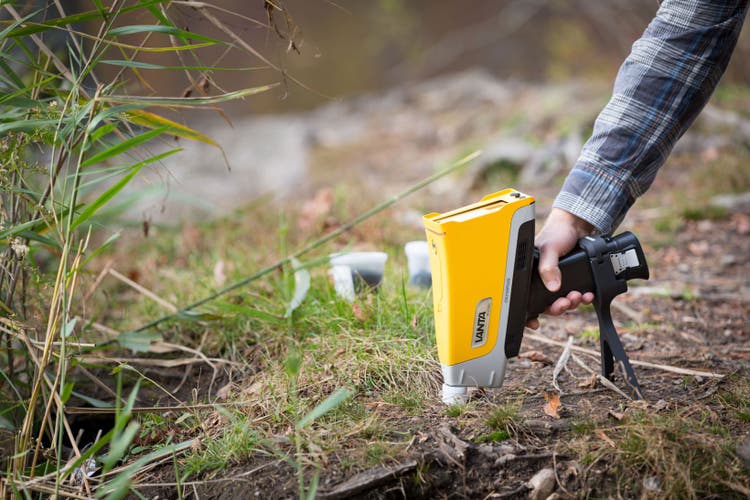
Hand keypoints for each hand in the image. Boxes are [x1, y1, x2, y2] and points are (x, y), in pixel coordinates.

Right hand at [526, 208, 595, 328]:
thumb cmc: (557, 232)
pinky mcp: (571, 281)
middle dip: (557, 307)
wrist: (578, 225)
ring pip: (561, 302)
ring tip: (579, 296)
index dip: (527, 313)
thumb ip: (548, 267)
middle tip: (565, 303)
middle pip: (545, 304)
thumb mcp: (549, 248)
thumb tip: (553, 286)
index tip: (534, 322)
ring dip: (571, 303)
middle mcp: (541, 279)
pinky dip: (582, 298)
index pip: (525, 297)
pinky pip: (575, 296)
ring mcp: (556, 281)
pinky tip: (587, 294)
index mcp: (529, 273)